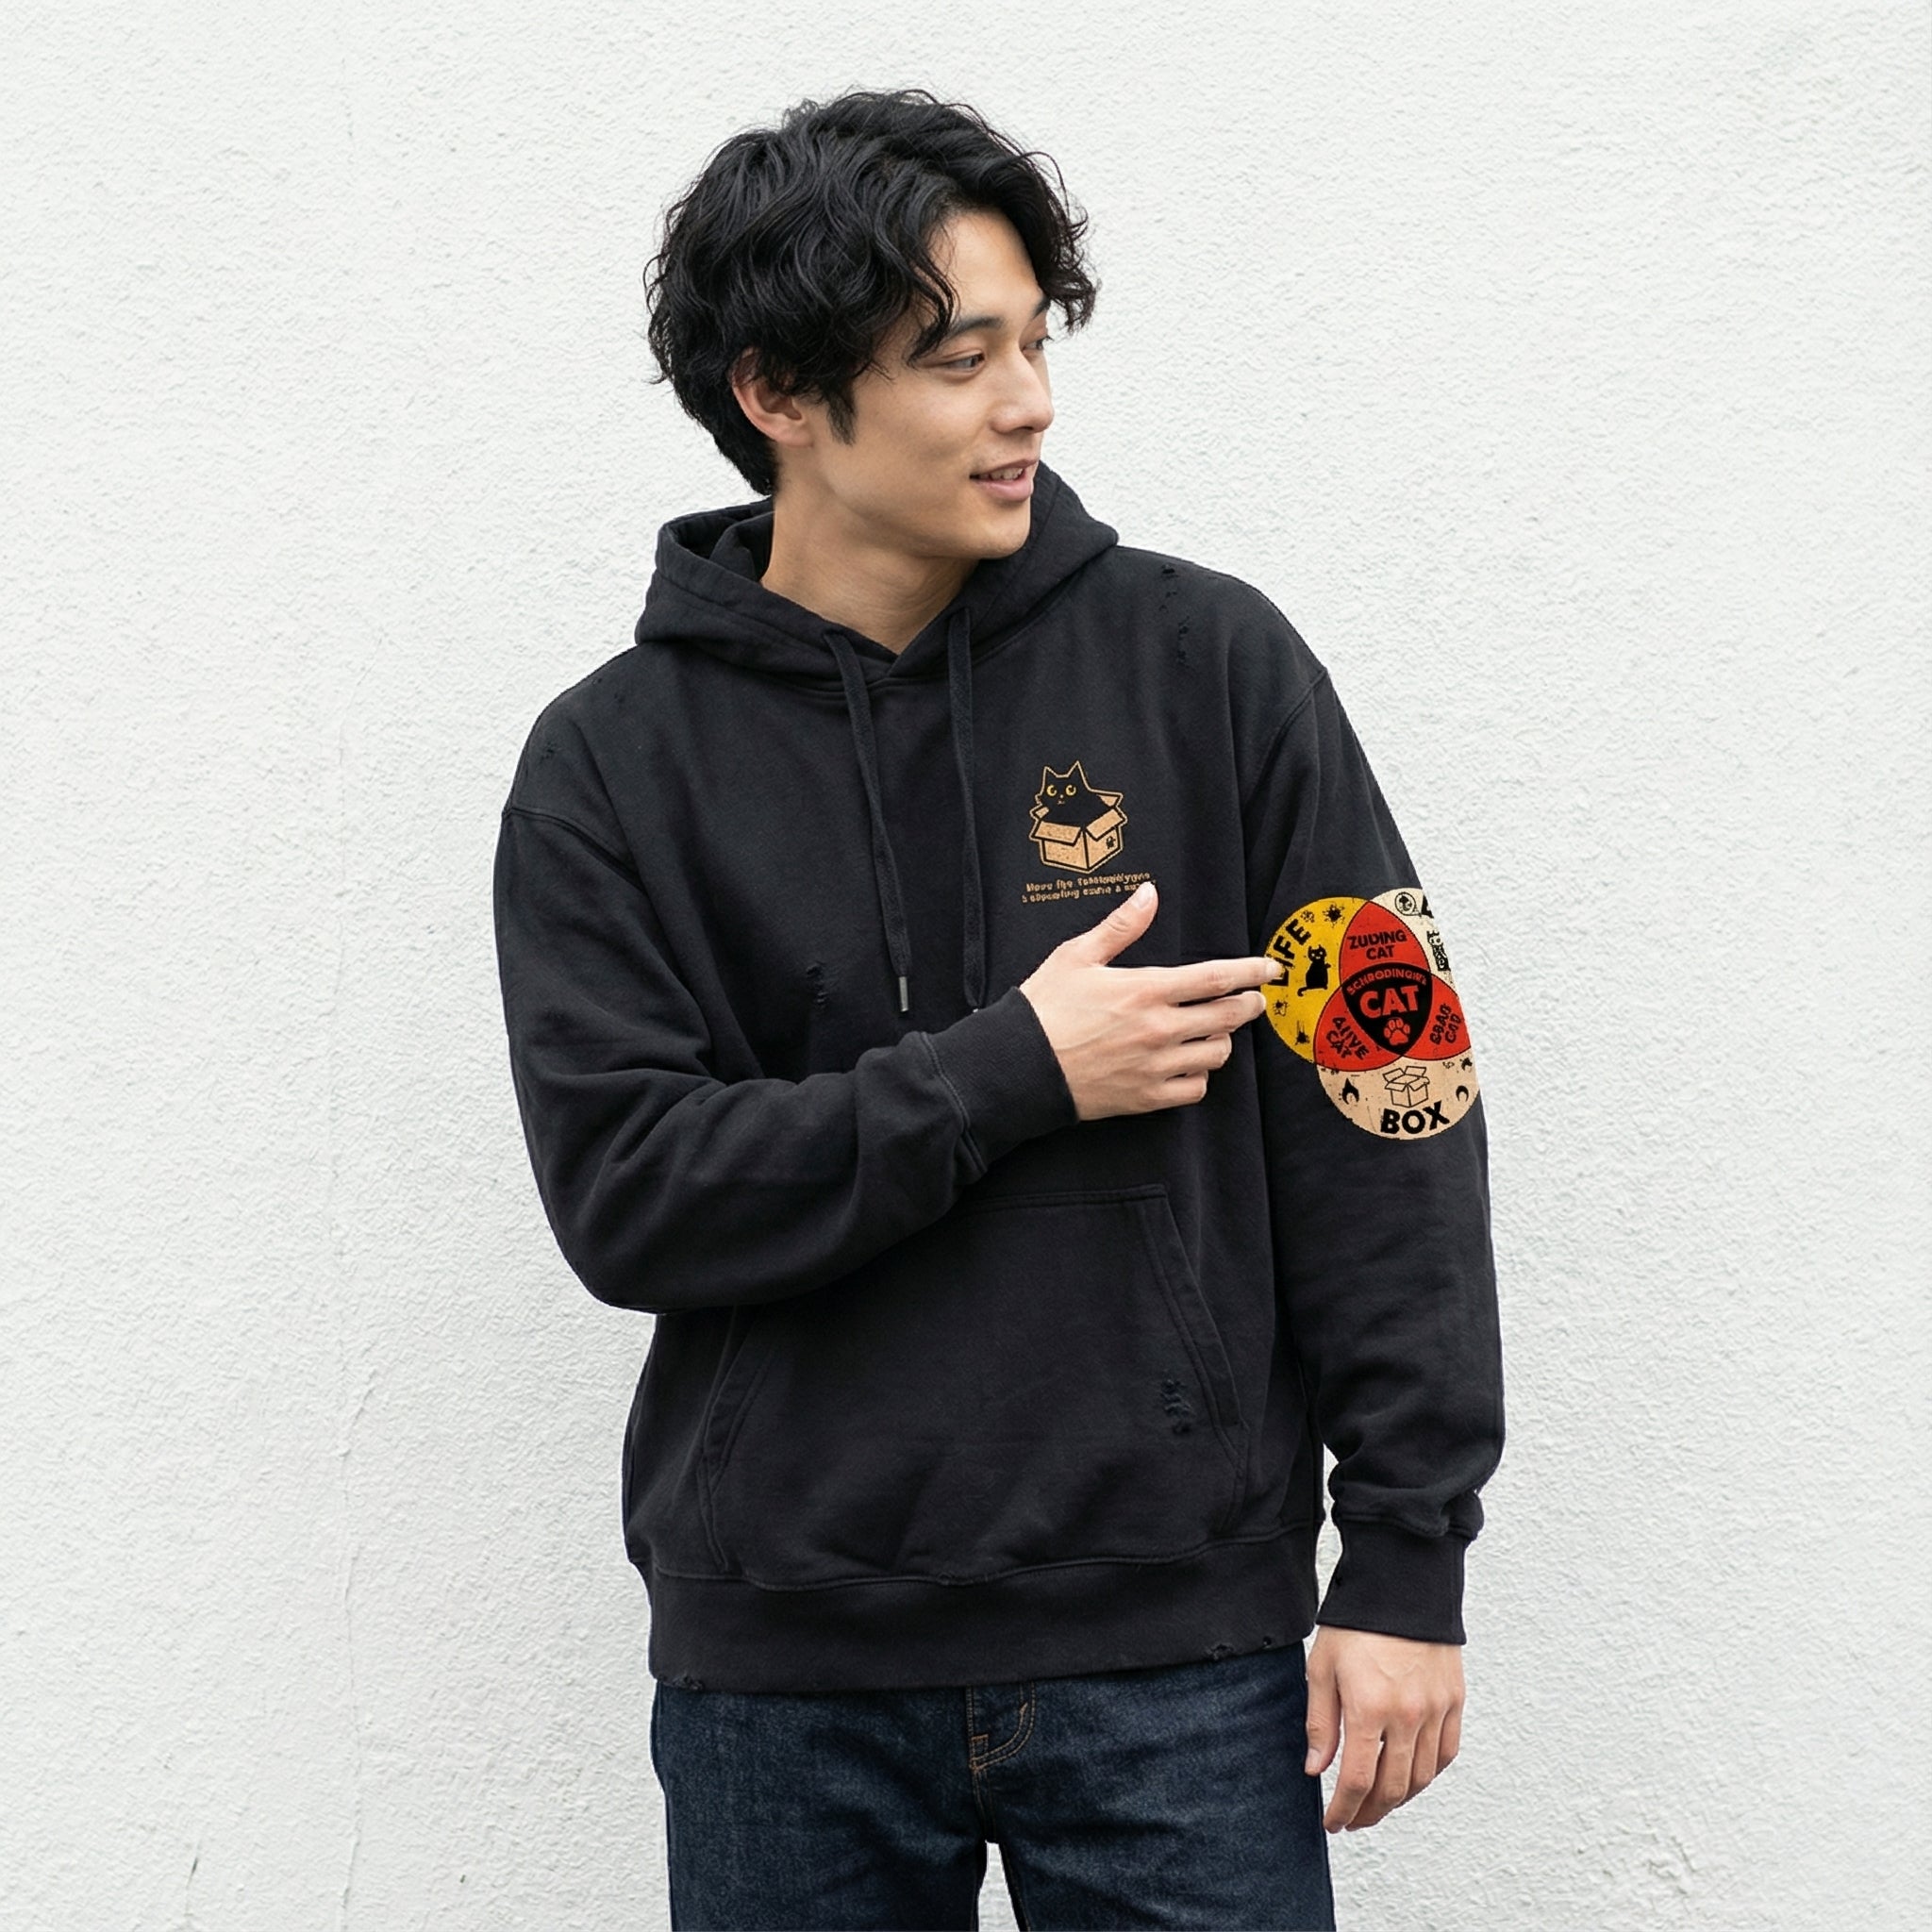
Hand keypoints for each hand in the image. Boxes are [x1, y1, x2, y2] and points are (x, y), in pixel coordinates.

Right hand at [1017, 880, 1279, 1120]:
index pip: (1216, 978)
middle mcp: (1159, 1029)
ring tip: (1214, 1029)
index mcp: (1146, 989)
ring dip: (1222, 1038)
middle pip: (1228, 1016)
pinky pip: (1196, 1088)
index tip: (1270, 969)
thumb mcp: (1077, 956)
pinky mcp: (1147, 1097)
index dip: (1251, 971)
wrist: (1018, 1067)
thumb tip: (1149, 893)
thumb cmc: (1044, 1008)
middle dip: (1248, 1005)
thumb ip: (1120, 926)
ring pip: (1216, 1053)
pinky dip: (1200, 1075)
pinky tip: (1190, 1063)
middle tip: (1254, 999)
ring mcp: (1155, 1066)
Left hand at [1303, 1626, 1463, 1832]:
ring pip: (1421, 1777)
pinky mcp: (1454, 1701)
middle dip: (1370, 1813)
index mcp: (1369, 1708)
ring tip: (1378, 1804)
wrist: (1402, 1584)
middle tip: (1353, 1820)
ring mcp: (1436, 1710)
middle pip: (1392, 1788)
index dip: (1344, 1810)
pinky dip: (1428, 1774)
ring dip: (1399, 1800)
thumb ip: (1320, 1724)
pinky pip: (1446, 1754)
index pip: (1357, 1781)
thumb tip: (1316, 1770)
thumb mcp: (1322, 1667)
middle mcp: (1408, 1716)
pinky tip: (1411, 1777)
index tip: (1333, 1822)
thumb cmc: (1357, 1622)